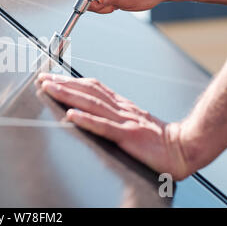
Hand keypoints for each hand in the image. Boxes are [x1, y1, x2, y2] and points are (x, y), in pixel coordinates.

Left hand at [37, 73, 192, 179]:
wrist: (184, 148)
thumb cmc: (157, 138)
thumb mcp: (132, 120)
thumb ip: (113, 115)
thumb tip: (90, 111)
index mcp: (121, 105)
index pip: (92, 87)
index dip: (71, 81)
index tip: (52, 77)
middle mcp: (120, 108)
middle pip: (88, 91)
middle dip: (63, 84)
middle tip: (43, 78)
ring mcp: (124, 121)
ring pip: (92, 104)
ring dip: (69, 95)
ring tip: (50, 89)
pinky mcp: (129, 136)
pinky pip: (104, 127)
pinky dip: (86, 120)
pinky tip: (71, 116)